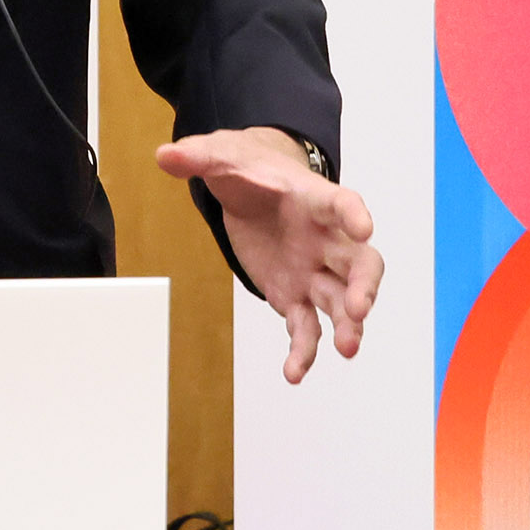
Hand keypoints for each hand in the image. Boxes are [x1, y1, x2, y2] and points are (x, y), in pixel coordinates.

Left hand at [156, 126, 382, 383]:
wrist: (250, 189)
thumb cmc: (248, 169)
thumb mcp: (222, 155)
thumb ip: (198, 157)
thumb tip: (165, 156)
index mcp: (313, 198)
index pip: (341, 204)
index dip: (354, 215)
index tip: (364, 228)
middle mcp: (324, 238)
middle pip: (358, 262)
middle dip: (364, 286)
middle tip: (358, 308)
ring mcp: (313, 271)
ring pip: (339, 301)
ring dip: (347, 325)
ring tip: (346, 349)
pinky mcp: (294, 296)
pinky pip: (306, 328)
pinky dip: (303, 351)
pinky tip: (293, 373)